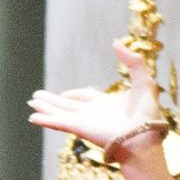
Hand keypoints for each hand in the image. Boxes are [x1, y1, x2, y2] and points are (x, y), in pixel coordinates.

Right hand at [30, 40, 165, 154]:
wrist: (144, 136)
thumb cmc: (147, 113)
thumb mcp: (144, 80)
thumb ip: (132, 61)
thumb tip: (116, 43)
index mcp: (108, 104)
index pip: (86, 98)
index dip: (75, 95)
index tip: (64, 94)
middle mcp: (94, 114)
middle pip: (67, 105)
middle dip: (52, 101)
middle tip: (36, 96)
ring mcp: (85, 121)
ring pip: (59, 113)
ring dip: (45, 108)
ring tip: (31, 103)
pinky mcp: (79, 128)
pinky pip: (58, 122)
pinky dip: (45, 119)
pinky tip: (32, 117)